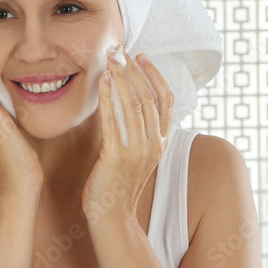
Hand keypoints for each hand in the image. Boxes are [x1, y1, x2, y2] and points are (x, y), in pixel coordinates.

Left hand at [82, 49, 172, 225]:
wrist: (111, 216)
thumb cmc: (116, 185)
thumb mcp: (133, 155)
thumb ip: (135, 132)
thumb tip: (125, 105)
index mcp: (161, 143)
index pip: (165, 101)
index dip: (155, 75)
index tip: (142, 56)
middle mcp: (154, 144)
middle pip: (149, 97)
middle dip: (134, 70)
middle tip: (121, 50)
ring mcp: (138, 150)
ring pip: (134, 104)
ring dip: (122, 77)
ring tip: (111, 58)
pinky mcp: (118, 155)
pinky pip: (114, 119)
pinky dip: (109, 96)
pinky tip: (102, 81)